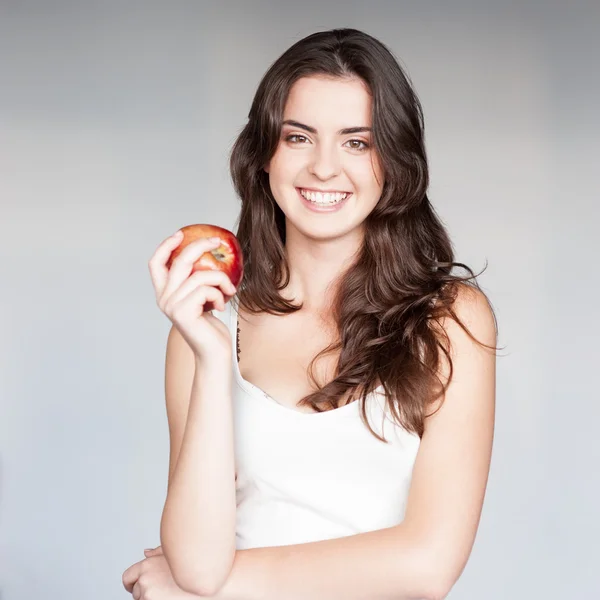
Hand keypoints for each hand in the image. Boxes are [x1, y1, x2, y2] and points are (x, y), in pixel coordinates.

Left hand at [122, 549, 191, 598]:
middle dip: (144, 591)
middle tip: (162, 590)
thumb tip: (146, 552)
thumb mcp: (176, 554)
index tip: (134, 587)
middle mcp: (145, 578)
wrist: (206, 588)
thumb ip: (159, 552)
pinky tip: (169, 597)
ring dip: (151, 598)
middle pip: (136, 591)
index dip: (131, 584)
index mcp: (148, 564)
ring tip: (169, 593)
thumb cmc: (193, 570)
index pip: (127, 577)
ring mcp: (147, 594)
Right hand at [148, 231, 236, 360]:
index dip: (166, 246)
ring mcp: (171, 306)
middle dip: (200, 246)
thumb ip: (198, 282)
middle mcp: (164, 299)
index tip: (181, 234)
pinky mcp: (183, 312)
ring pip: (200, 275)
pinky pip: (206, 289)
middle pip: (179, 262)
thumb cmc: (210, 327)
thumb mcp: (202, 299)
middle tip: (218, 241)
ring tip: (229, 291)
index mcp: (165, 294)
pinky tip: (221, 307)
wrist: (214, 353)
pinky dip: (220, 295)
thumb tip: (210, 255)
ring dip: (221, 280)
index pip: (155, 264)